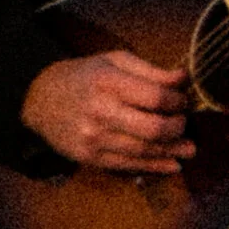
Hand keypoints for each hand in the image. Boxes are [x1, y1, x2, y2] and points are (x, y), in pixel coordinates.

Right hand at [21, 50, 194, 173]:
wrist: (39, 100)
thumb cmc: (83, 76)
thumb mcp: (113, 62)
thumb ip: (150, 71)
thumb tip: (184, 80)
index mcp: (107, 81)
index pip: (155, 97)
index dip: (177, 101)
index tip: (183, 101)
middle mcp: (100, 111)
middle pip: (153, 128)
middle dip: (177, 128)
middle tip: (184, 123)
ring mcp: (94, 138)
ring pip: (144, 150)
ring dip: (172, 151)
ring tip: (189, 148)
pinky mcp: (90, 158)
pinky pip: (128, 166)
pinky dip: (154, 166)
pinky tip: (172, 164)